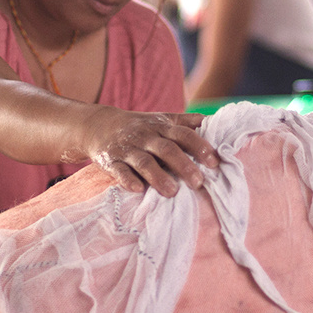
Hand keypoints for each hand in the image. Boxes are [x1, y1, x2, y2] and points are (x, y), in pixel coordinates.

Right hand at [80, 108, 219, 196]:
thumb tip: (213, 121)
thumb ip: (185, 122)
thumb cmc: (138, 126)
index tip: (214, 162)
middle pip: (166, 149)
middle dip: (183, 165)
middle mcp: (145, 137)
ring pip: (144, 162)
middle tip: (198, 182)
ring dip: (158, 177)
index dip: (199, 146)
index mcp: (160, 127)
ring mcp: (127, 149)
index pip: (183, 134)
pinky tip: (138, 189)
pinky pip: (119, 171)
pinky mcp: (110, 161)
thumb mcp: (160, 119)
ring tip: (172, 192)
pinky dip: (128, 179)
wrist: (98, 125)